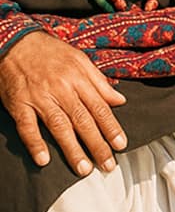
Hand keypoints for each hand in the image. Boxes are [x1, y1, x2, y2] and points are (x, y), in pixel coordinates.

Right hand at [0, 31, 126, 174]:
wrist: (17, 42)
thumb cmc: (52, 52)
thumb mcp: (80, 60)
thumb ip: (99, 82)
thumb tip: (119, 100)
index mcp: (78, 78)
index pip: (99, 107)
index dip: (111, 127)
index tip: (121, 145)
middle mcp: (61, 89)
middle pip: (83, 120)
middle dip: (97, 144)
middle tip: (108, 165)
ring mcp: (39, 97)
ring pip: (59, 126)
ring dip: (72, 149)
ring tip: (84, 168)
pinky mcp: (19, 104)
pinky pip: (27, 126)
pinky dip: (35, 143)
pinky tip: (43, 159)